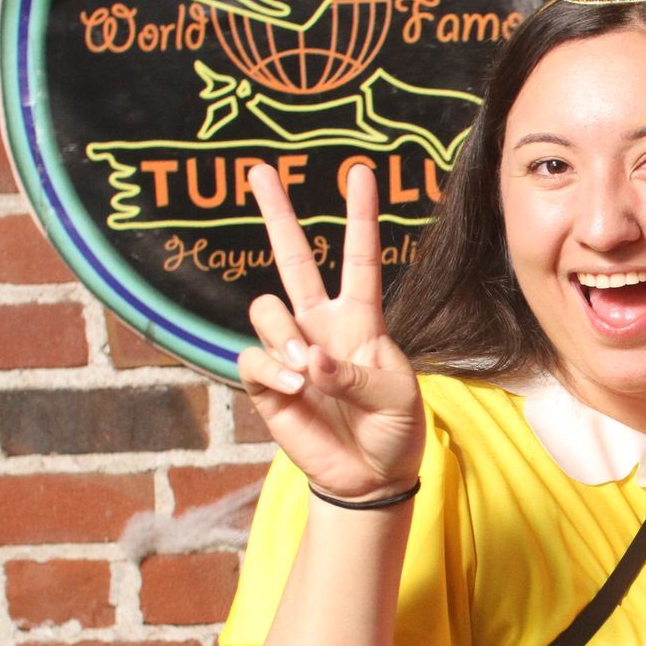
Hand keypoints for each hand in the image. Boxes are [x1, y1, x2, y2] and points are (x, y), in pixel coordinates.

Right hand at [236, 163, 425, 500]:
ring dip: (283, 335)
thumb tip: (308, 360)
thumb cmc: (393, 428)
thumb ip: (355, 375)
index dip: (359, 216)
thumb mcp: (395, 397)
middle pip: (293, 259)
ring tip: (306, 370)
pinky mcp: (266, 383)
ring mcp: (289, 351)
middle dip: (276, 214)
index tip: (360, 173)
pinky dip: (271, 369)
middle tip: (259, 170)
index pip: (359, 258)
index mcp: (362, 319)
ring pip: (266, 310)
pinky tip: (295, 386)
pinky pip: (251, 358)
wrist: (371, 475)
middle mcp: (320, 325)